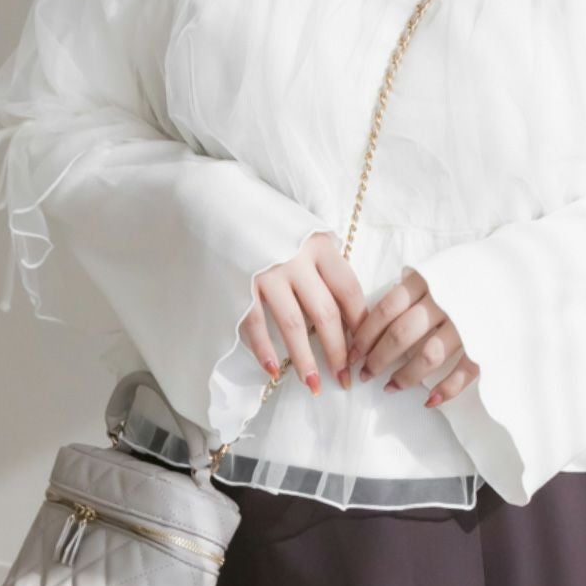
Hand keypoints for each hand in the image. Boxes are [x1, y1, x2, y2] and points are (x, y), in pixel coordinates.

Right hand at [238, 231, 367, 393]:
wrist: (220, 201)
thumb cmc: (273, 224)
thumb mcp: (307, 233)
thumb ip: (326, 264)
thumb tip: (349, 310)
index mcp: (320, 245)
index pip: (349, 291)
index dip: (360, 324)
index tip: (364, 349)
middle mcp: (296, 259)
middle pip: (326, 314)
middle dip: (338, 351)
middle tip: (344, 379)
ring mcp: (267, 272)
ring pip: (293, 325)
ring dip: (304, 360)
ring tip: (314, 385)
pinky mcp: (238, 283)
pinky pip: (254, 324)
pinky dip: (264, 350)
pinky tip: (273, 370)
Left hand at [346, 269, 479, 407]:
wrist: (523, 270)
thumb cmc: (472, 271)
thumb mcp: (439, 267)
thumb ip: (413, 286)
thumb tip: (378, 313)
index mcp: (429, 279)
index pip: (386, 309)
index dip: (366, 334)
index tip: (354, 352)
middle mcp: (445, 300)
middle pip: (401, 335)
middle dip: (378, 358)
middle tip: (365, 373)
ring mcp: (467, 323)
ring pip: (428, 356)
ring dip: (406, 376)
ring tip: (391, 387)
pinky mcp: (488, 342)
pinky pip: (464, 372)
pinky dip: (445, 390)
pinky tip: (429, 402)